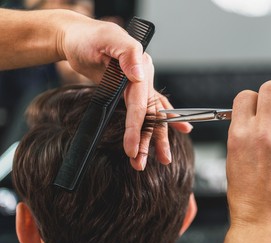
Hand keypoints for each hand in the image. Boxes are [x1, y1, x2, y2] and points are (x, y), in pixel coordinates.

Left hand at [58, 11, 191, 168]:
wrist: (78, 39)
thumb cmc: (89, 38)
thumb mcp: (107, 39)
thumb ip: (127, 55)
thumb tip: (139, 77)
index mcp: (141, 65)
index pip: (141, 103)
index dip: (137, 127)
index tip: (132, 149)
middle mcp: (145, 76)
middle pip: (152, 113)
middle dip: (150, 140)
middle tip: (144, 163)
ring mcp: (140, 84)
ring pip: (151, 115)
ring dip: (151, 139)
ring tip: (145, 161)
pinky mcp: (134, 89)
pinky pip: (150, 108)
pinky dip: (164, 120)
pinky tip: (180, 128)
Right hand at [220, 78, 270, 242]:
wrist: (262, 218)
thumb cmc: (246, 193)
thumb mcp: (233, 158)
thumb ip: (243, 133)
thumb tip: (254, 117)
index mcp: (239, 133)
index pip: (246, 97)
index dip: (252, 98)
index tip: (257, 105)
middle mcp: (262, 131)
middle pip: (270, 89)